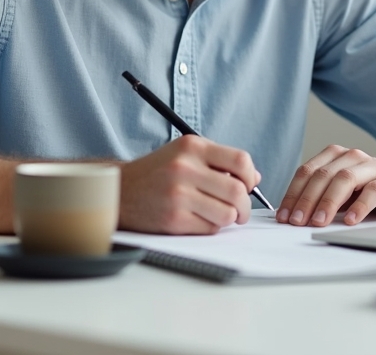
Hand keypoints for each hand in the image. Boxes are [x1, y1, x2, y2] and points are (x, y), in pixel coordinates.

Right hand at [118, 135, 259, 234]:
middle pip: (237, 191)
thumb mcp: (185, 154)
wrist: (121, 190)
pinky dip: (211, 227)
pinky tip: (199, 219)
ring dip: (229, 218)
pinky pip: (210, 228)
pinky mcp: (173, 219)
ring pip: (227, 213)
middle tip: (240, 210)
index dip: (250, 176)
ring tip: (219, 214)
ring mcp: (179, 194)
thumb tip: (254, 177)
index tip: (247, 185)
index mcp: (192, 146)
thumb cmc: (158, 171)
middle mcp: (185, 167)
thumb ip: (219, 161)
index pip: (241, 160)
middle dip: (245, 206)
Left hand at [275, 145, 375, 226]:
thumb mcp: (342, 191)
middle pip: (324, 175)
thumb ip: (321, 196)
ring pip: (345, 179)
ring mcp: (373, 166)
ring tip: (319, 221)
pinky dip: (360, 205)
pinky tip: (351, 220)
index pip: (308, 172)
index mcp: (335, 156)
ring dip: (329, 202)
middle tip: (297, 221)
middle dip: (307, 199)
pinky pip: (374, 190)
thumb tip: (292, 215)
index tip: (284, 215)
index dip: (293, 193)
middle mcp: (352, 157)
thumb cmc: (371, 189)